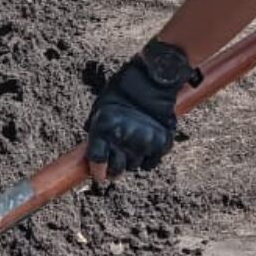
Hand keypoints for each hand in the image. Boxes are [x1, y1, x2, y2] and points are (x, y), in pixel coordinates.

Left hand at [85, 43, 195, 182]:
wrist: (154, 78)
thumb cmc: (125, 88)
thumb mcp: (102, 105)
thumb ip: (96, 128)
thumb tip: (93, 148)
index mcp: (104, 128)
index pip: (98, 161)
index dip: (98, 172)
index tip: (100, 176)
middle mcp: (123, 138)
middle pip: (117, 169)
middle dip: (114, 169)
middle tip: (116, 163)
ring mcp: (143, 142)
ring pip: (134, 166)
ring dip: (131, 159)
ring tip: (133, 142)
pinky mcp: (161, 143)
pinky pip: (151, 163)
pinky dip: (148, 157)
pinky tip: (145, 144)